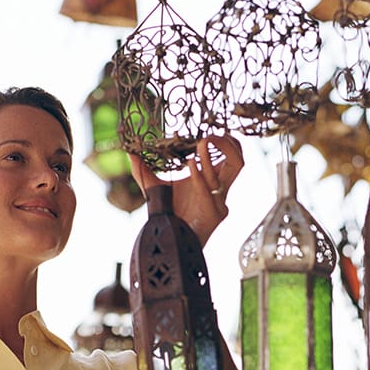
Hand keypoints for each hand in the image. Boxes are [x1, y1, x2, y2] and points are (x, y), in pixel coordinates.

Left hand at [130, 135, 244, 245]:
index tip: (208, 129)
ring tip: (202, 142)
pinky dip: (201, 174)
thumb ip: (143, 169)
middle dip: (228, 143)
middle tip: (210, 133)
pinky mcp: (215, 213)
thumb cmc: (168, 214)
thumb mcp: (154, 187)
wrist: (169, 241)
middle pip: (239, 160)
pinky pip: (210, 189)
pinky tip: (191, 163)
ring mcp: (220, 201)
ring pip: (231, 171)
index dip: (226, 140)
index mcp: (212, 179)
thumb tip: (130, 151)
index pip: (231, 155)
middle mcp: (220, 189)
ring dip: (215, 154)